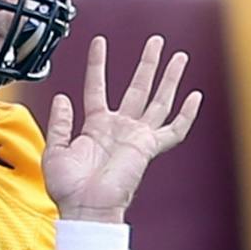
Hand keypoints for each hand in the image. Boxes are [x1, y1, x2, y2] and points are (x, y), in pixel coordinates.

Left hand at [44, 35, 201, 220]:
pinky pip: (173, 130)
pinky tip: (195, 97)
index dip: (97, 64)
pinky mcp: (148, 147)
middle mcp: (120, 128)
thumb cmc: (69, 188)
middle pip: (139, 88)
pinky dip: (186, 115)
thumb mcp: (55, 150)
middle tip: (156, 41)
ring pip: (159, 100)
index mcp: (96, 127)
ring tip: (178, 56)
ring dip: (169, 77)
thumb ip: (60, 123)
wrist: (85, 208)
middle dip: (148, 64)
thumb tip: (62, 97)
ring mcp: (136, 136)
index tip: (99, 42)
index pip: (97, 87)